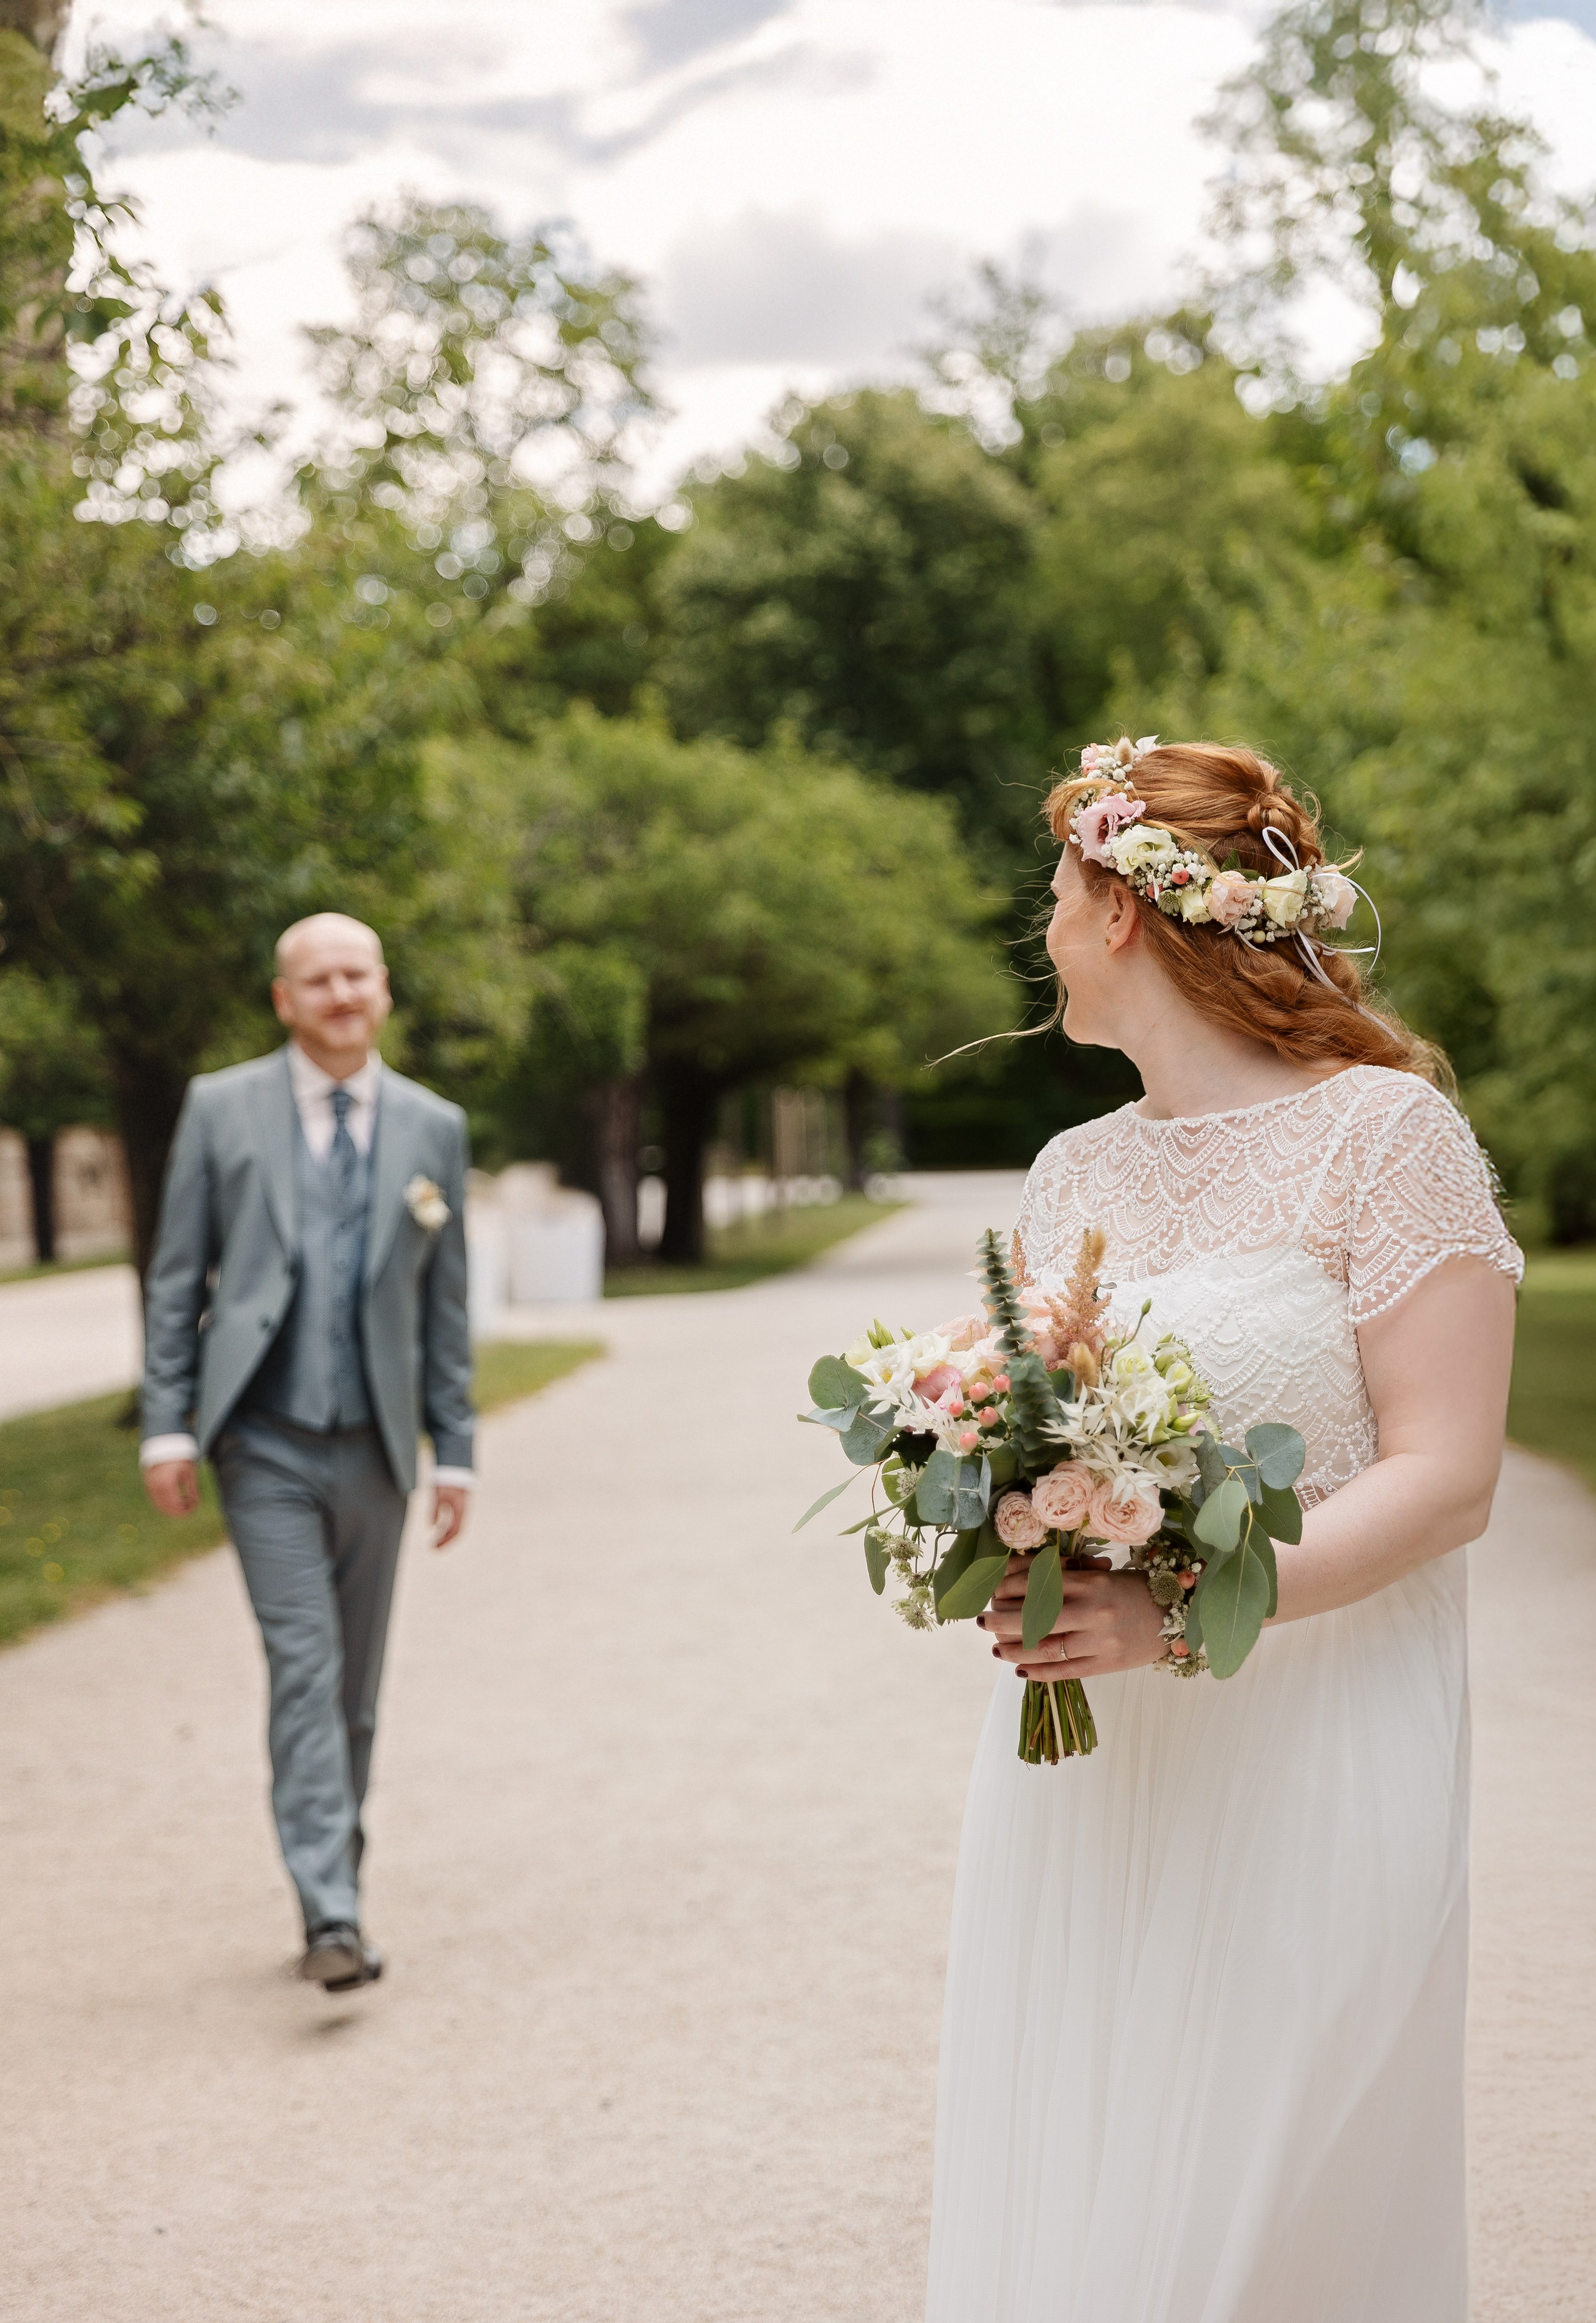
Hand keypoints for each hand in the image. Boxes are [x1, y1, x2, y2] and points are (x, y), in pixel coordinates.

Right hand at [144, 1459, 199, 1517]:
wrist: (165, 1444)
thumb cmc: (180, 1457)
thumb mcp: (189, 1472)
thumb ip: (193, 1489)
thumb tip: (196, 1505)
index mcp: (167, 1483)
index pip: (176, 1505)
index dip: (185, 1510)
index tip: (193, 1509)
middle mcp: (155, 1486)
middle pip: (166, 1508)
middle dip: (178, 1511)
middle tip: (189, 1507)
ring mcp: (149, 1485)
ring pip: (159, 1505)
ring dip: (171, 1508)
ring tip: (184, 1502)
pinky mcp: (147, 1484)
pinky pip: (155, 1499)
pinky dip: (164, 1503)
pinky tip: (175, 1499)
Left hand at [431, 1483, 468, 1549]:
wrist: (455, 1467)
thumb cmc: (446, 1480)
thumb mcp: (438, 1495)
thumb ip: (434, 1510)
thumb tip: (431, 1526)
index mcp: (460, 1509)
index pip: (455, 1530)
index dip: (446, 1541)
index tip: (435, 1548)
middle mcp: (462, 1511)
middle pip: (457, 1531)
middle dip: (446, 1542)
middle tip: (433, 1549)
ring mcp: (461, 1509)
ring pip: (455, 1527)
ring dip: (445, 1536)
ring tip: (434, 1542)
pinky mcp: (457, 1506)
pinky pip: (454, 1520)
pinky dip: (446, 1527)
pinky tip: (438, 1529)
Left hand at [978, 1551, 1166, 1679]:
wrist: (1174, 1614)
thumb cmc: (1132, 1590)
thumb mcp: (1100, 1575)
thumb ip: (1066, 1581)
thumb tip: (1020, 1587)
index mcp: (1090, 1583)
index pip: (1039, 1585)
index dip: (1010, 1589)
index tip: (992, 1592)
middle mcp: (1093, 1611)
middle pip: (1036, 1618)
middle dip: (1002, 1620)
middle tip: (982, 1620)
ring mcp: (1100, 1641)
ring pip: (1047, 1648)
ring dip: (1015, 1650)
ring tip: (996, 1648)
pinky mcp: (1106, 1664)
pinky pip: (1066, 1671)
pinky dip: (1040, 1673)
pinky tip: (1021, 1670)